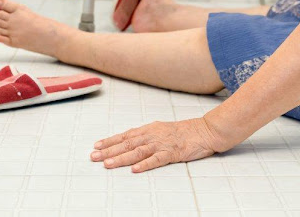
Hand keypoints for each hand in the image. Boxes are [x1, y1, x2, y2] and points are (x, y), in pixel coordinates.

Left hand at [90, 118, 221, 172]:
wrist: (205, 131)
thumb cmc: (184, 131)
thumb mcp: (161, 129)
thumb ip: (146, 135)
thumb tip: (130, 140)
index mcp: (149, 129)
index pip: (125, 135)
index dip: (110, 141)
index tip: (97, 145)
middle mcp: (152, 135)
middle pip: (127, 143)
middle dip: (109, 150)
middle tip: (94, 156)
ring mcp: (162, 144)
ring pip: (137, 151)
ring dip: (121, 158)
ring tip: (107, 164)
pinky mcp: (172, 153)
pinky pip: (157, 160)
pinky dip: (145, 164)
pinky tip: (135, 169)